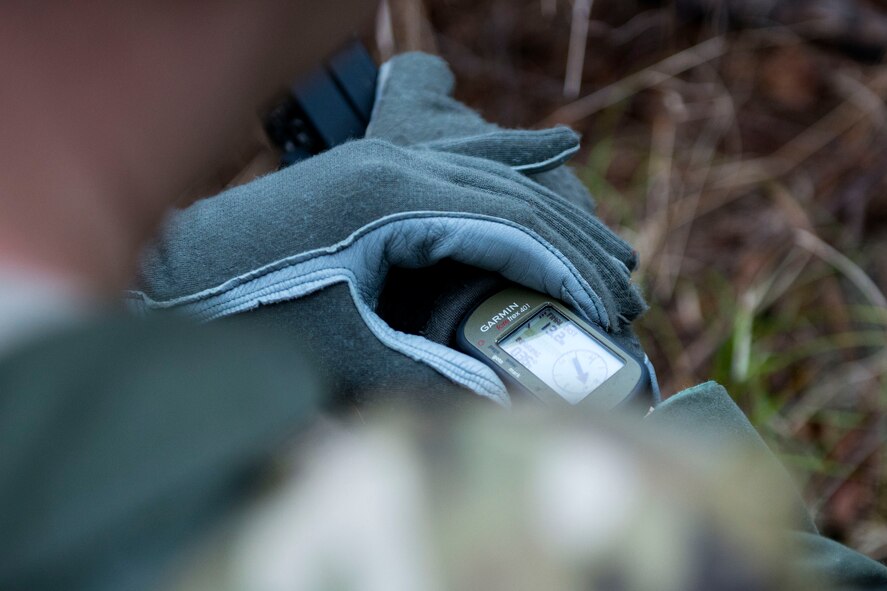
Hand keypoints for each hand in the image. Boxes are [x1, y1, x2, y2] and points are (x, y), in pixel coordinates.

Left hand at [132, 134, 637, 405]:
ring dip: (557, 204)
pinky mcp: (374, 167)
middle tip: (627, 285)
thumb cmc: (253, 314)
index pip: (512, 227)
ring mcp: (385, 159)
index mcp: (395, 201)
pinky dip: (514, 157)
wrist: (181, 271)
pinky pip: (464, 155)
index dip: (570, 268)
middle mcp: (398, 165)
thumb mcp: (339, 350)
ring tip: (605, 242)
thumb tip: (503, 403)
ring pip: (494, 170)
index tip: (613, 306)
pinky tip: (551, 149)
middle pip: (514, 193)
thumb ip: (422, 372)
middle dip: (578, 240)